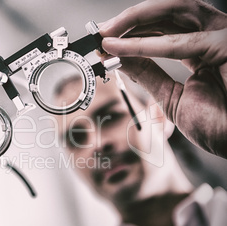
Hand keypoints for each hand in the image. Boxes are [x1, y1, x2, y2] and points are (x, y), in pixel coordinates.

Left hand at [99, 0, 226, 157]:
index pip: (165, 29)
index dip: (135, 31)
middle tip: (100, 33)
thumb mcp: (171, 97)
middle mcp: (213, 36)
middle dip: (129, 22)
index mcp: (204, 49)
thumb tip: (119, 58)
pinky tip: (119, 48)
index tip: (106, 40)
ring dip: (134, 21)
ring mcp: (221, 36)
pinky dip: (143, 44)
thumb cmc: (216, 125)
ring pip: (174, 12)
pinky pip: (178, 42)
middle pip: (167, 15)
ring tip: (106, 34)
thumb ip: (148, 75)